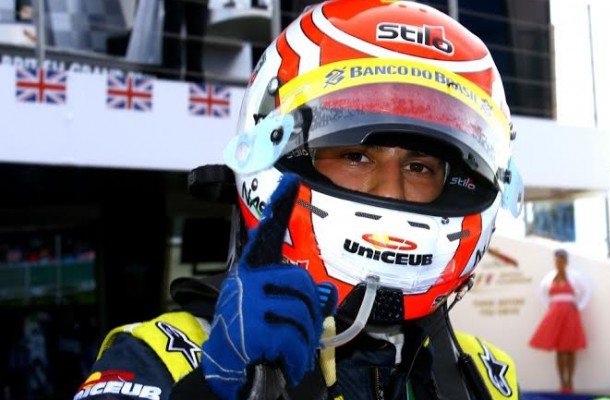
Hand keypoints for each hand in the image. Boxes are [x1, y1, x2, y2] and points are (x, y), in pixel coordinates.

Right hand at [201, 174, 336, 399]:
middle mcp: (247, 283)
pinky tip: (280, 360)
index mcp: (251, 274)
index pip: (266, 235)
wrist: (227, 373)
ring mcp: (249, 304)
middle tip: (289, 332)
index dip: (280, 207)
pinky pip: (296, 338)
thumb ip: (300, 297)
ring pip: (304, 314)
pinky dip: (295, 356)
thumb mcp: (275, 313)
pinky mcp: (255, 329)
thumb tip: (325, 294)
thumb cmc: (252, 339)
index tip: (292, 180)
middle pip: (303, 286)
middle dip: (307, 316)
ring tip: (283, 348)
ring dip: (302, 339)